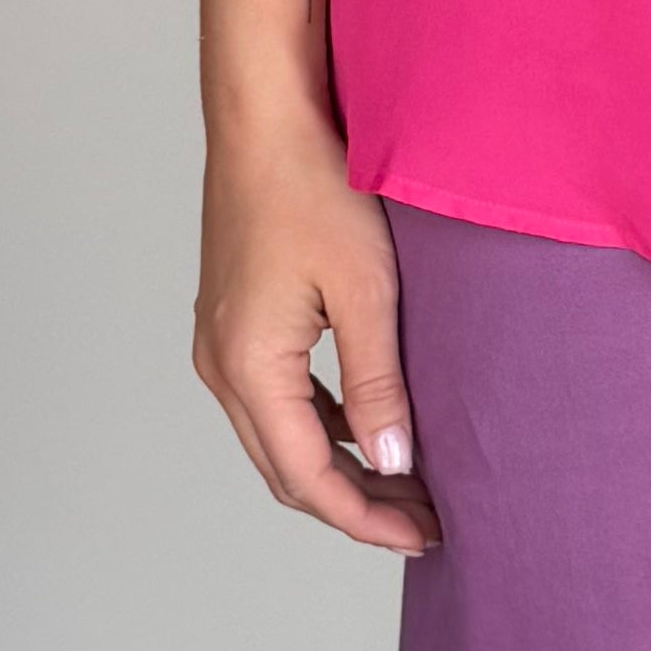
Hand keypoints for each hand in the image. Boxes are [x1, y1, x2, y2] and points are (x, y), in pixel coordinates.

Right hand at [194, 128, 435, 552]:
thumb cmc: (313, 186)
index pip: (309, 479)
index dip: (369, 519)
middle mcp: (221, 366)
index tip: (426, 536)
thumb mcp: (365, 291)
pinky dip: (322, 428)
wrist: (264, 115)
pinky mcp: (235, 322)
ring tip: (410, 484)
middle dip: (357, 505)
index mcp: (248, 366)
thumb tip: (393, 463)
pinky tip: (372, 426)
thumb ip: (377, 383)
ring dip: (340, 469)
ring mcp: (221, 344)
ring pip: (279, 440)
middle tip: (428, 521)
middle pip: (287, 471)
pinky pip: (275, 401)